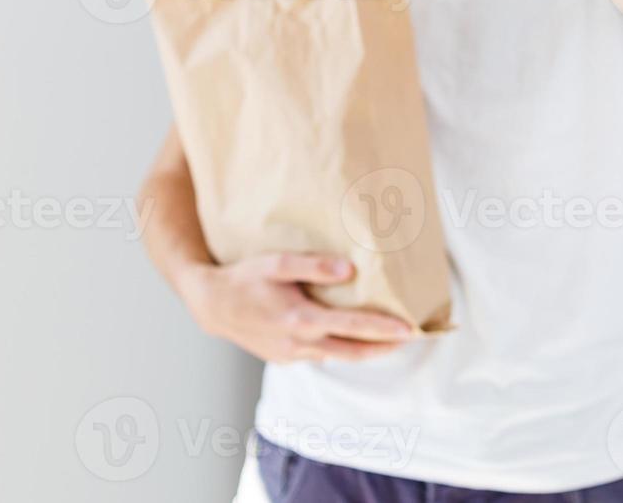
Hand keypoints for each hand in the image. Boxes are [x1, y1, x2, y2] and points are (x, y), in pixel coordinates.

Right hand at [176, 253, 413, 363]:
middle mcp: (298, 344)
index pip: (353, 327)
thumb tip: (350, 271)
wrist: (211, 304)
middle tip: (411, 339)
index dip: (384, 330)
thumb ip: (314, 265)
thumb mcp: (277, 263)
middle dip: (384, 348)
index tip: (410, 330)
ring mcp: (290, 355)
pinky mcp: (283, 359)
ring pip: (336, 356)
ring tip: (386, 338)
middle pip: (352, 352)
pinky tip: (347, 336)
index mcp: (301, 320)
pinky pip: (318, 355)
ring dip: (362, 349)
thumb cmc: (245, 278)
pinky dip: (338, 348)